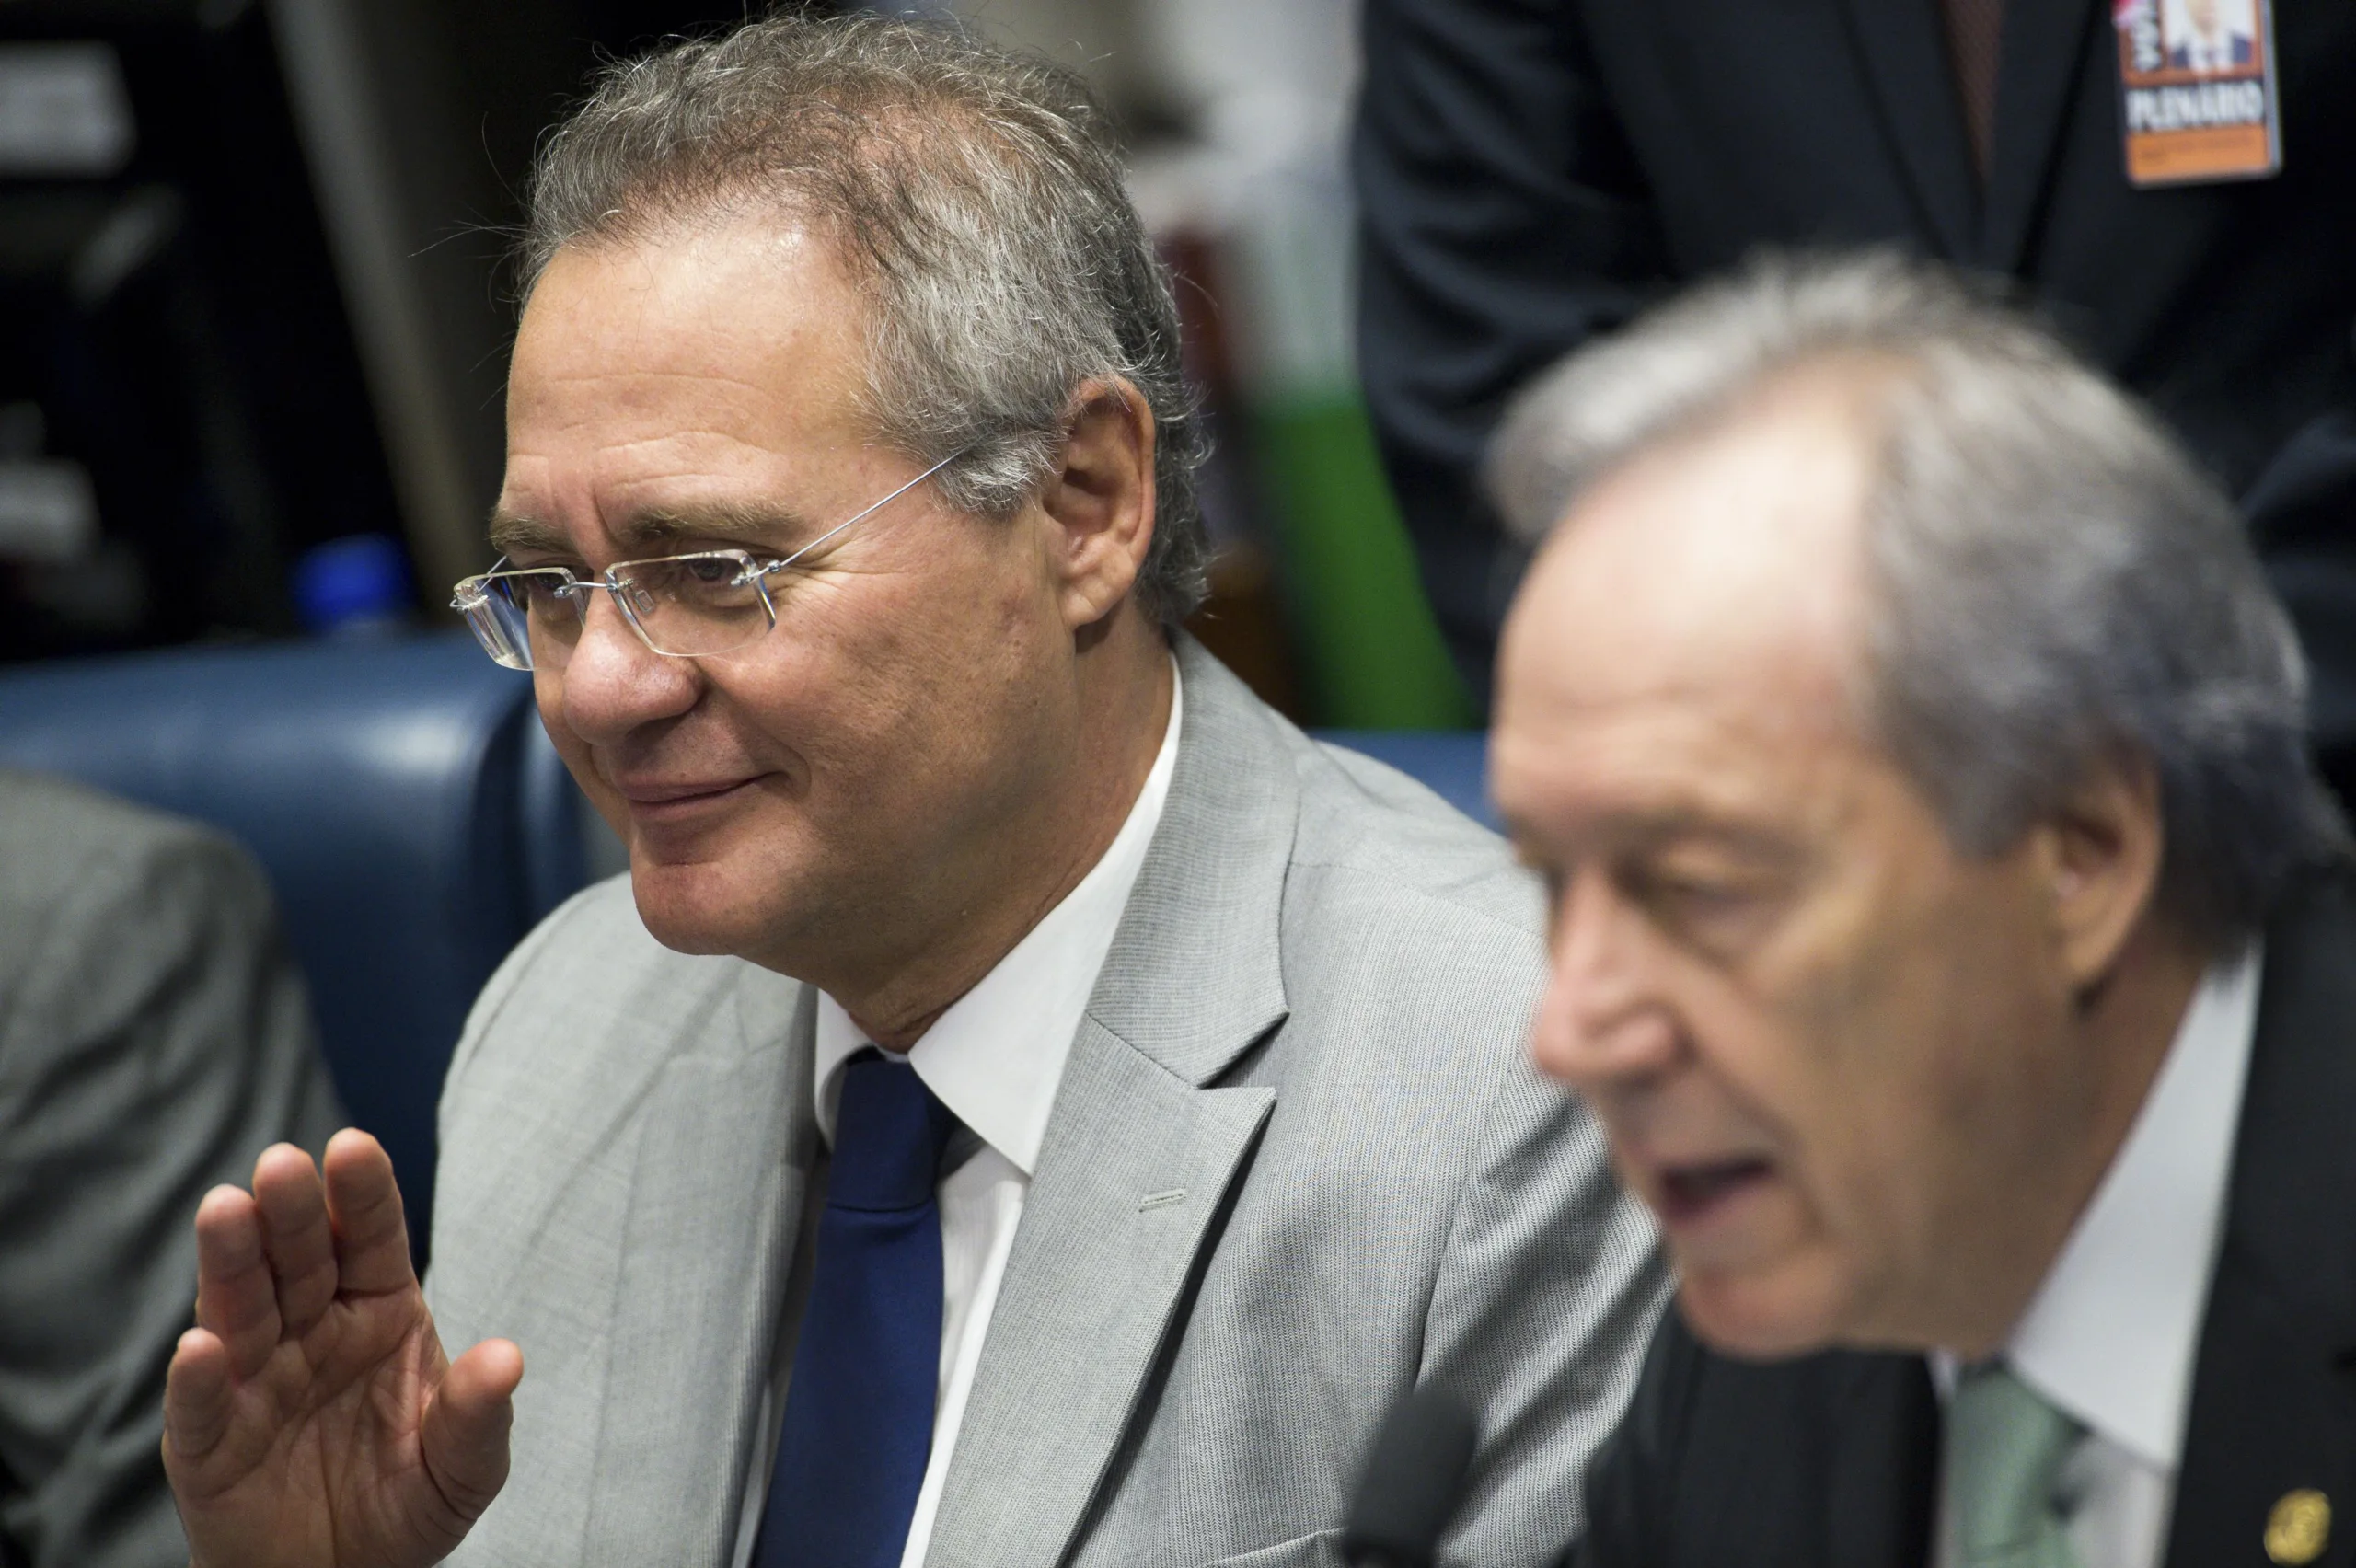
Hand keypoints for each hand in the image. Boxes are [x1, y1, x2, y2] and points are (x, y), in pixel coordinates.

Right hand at [163, 1130, 523, 1567]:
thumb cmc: (406, 1503)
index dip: (362, 1194)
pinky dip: (201, 1376)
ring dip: (231, 1260)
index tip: (354, 1146)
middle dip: (290, 1210)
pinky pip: (204, 1405)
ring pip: (240, 1308)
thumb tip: (507, 1359)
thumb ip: (480, 1415)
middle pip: (298, 1257)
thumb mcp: (464, 1467)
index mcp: (379, 1310)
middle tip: (282, 1163)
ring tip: (226, 1211)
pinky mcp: (210, 1442)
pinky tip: (201, 1346)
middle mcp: (312, 1328)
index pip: (370, 1238)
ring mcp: (257, 1378)